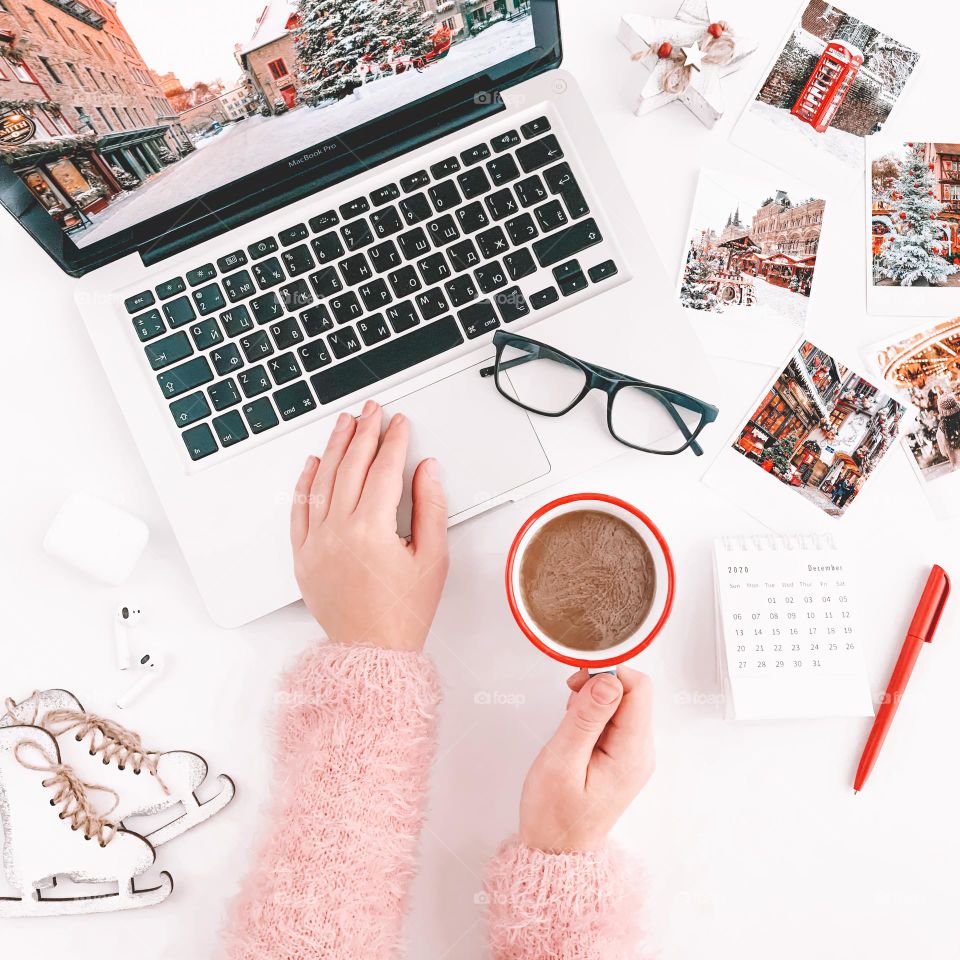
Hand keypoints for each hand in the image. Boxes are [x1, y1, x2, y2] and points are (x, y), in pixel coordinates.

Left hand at [290, 401, 448, 651]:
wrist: (372, 652)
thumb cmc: (403, 612)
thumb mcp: (432, 559)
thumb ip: (430, 507)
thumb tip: (427, 470)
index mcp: (371, 531)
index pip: (383, 470)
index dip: (393, 441)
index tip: (400, 423)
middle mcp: (338, 532)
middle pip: (350, 466)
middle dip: (364, 432)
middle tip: (373, 411)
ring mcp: (316, 543)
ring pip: (322, 480)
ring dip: (334, 447)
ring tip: (345, 423)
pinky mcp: (303, 555)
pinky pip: (299, 509)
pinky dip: (305, 482)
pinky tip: (313, 462)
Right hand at [519, 668, 653, 852]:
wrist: (555, 851)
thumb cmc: (554, 815)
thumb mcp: (562, 762)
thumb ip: (586, 718)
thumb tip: (607, 680)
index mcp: (632, 753)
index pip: (638, 688)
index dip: (608, 674)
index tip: (578, 683)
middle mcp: (640, 752)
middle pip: (632, 692)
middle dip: (598, 686)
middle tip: (569, 704)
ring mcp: (632, 755)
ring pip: (621, 703)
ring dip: (593, 702)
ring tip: (569, 726)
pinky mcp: (620, 757)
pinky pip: (613, 720)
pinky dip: (592, 716)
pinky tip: (574, 734)